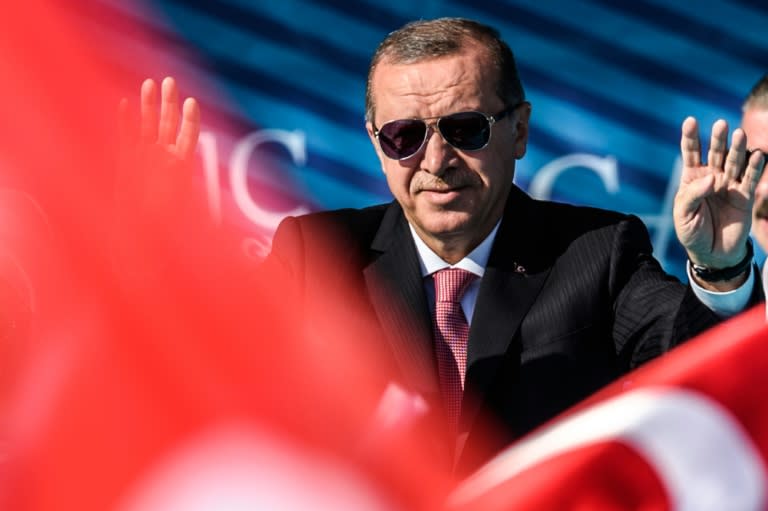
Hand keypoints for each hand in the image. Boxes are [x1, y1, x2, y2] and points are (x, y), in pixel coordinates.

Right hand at [116, 76, 200, 217]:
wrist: (140, 232)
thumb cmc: (164, 223)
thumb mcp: (177, 205)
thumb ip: (179, 185)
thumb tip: (178, 165)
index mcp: (182, 165)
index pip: (188, 136)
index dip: (189, 120)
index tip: (191, 103)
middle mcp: (165, 156)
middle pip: (169, 123)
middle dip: (169, 102)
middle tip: (170, 81)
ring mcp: (146, 156)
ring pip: (148, 124)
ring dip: (149, 104)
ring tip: (150, 83)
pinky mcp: (127, 160)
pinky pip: (127, 135)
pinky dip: (126, 121)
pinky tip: (125, 104)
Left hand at [673, 117, 764, 286]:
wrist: (712, 252)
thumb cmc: (692, 232)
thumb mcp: (683, 214)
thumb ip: (693, 194)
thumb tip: (711, 178)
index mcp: (692, 178)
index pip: (691, 153)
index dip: (691, 137)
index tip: (690, 121)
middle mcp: (712, 177)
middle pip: (715, 153)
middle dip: (717, 139)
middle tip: (720, 124)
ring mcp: (729, 184)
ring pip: (734, 162)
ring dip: (737, 148)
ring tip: (739, 134)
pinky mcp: (745, 195)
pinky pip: (751, 178)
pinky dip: (755, 166)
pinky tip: (758, 154)